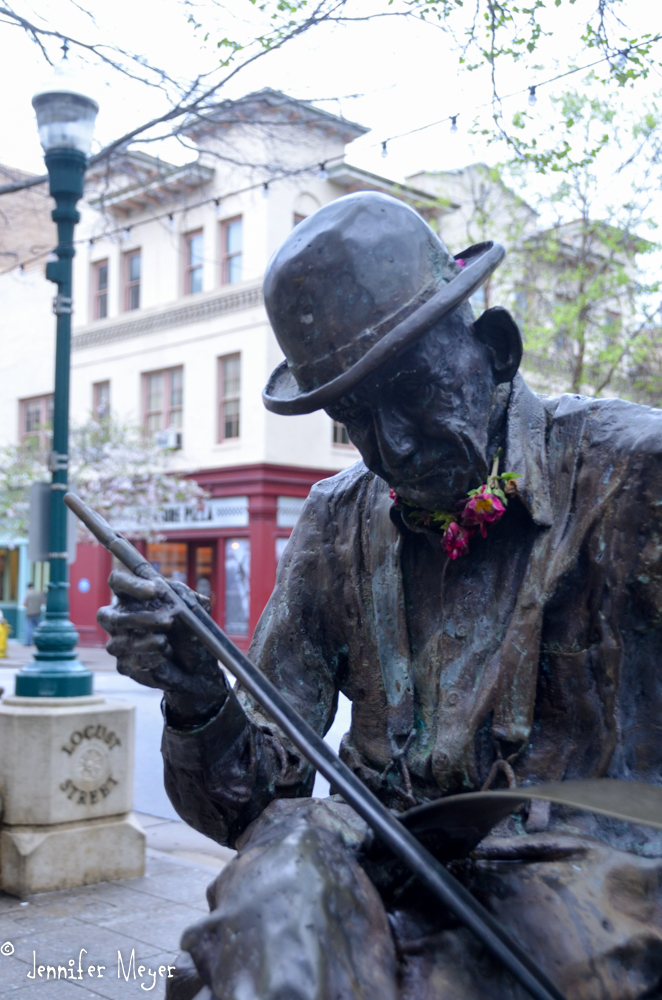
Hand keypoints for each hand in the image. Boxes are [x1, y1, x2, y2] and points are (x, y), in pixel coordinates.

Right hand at [97, 569, 228, 726]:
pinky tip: (166, 654)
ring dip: (148, 642)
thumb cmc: (189, 629)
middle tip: (168, 622)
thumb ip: (185, 597)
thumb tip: (181, 593)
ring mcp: (118, 643)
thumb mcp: (191, 608)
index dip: (131, 584)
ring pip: (121, 641)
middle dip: (138, 618)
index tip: (155, 591)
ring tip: (167, 641)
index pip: (118, 581)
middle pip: (106, 615)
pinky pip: (132, 662)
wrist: (197, 665)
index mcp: (130, 596)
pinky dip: (153, 658)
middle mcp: (117, 618)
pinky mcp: (124, 665)